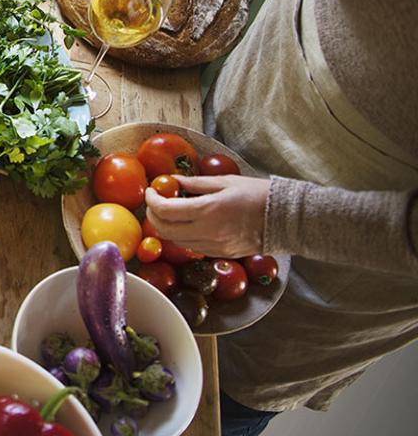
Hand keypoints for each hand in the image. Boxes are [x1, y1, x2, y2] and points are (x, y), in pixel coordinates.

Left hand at [145, 175, 268, 257]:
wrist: (285, 219)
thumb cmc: (258, 194)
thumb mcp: (225, 182)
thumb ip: (195, 184)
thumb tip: (172, 181)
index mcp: (208, 211)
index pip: (166, 210)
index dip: (152, 200)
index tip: (151, 191)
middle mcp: (207, 232)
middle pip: (164, 230)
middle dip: (154, 215)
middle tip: (155, 202)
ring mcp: (213, 246)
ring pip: (175, 241)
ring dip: (166, 226)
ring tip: (170, 211)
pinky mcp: (219, 254)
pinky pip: (191, 247)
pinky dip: (181, 235)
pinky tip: (187, 222)